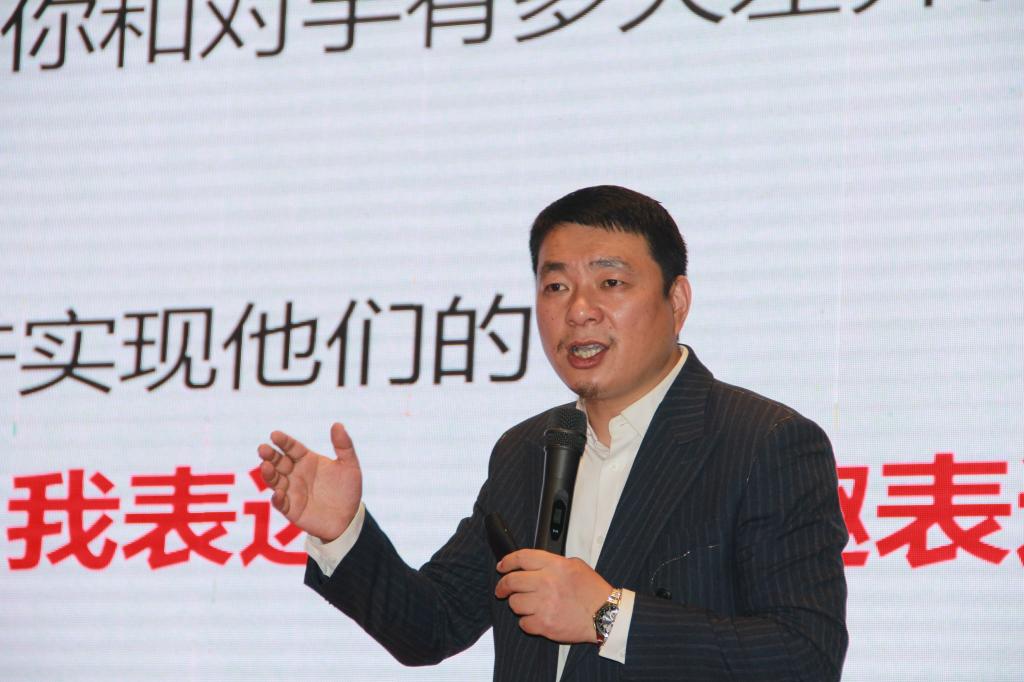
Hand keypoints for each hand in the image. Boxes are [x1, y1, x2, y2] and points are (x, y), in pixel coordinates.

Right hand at [256, 423, 361, 542]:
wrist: (349, 518)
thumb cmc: (348, 490)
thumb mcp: (350, 466)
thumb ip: (344, 446)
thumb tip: (337, 424)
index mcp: (308, 460)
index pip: (292, 448)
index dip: (283, 441)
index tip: (274, 435)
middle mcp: (296, 474)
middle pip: (279, 462)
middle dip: (270, 455)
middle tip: (263, 449)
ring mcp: (292, 491)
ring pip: (275, 480)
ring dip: (268, 474)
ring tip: (265, 466)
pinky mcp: (292, 509)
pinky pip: (281, 503)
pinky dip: (278, 498)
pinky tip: (278, 493)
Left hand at [494, 549, 613, 643]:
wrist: (606, 615)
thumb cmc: (593, 592)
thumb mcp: (576, 565)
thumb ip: (553, 562)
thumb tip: (533, 564)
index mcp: (555, 566)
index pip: (521, 558)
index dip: (507, 561)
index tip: (501, 567)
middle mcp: (547, 583)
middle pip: (511, 581)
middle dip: (503, 586)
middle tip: (502, 590)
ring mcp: (544, 604)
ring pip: (514, 603)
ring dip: (518, 605)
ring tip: (527, 605)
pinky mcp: (545, 624)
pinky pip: (523, 623)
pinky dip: (527, 622)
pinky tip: (536, 619)